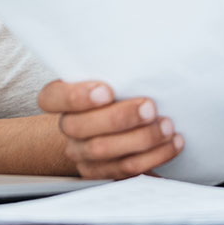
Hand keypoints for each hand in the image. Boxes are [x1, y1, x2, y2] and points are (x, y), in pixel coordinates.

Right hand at [38, 80, 183, 179]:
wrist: (118, 123)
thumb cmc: (120, 90)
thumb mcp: (114, 75)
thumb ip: (117, 69)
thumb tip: (142, 52)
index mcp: (62, 99)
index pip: (51, 98)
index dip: (76, 97)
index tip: (106, 91)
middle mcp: (68, 128)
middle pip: (80, 127)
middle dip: (120, 118)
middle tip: (150, 108)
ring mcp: (83, 154)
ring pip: (104, 151)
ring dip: (142, 139)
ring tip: (167, 126)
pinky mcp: (103, 173)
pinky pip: (126, 170)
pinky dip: (154, 156)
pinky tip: (172, 142)